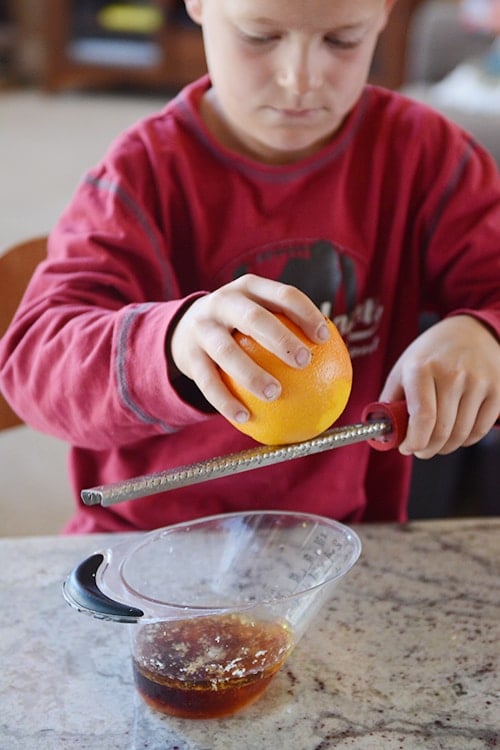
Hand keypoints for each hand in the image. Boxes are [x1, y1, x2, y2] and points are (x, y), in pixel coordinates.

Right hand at [169, 274, 329, 422]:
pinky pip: (208, 382)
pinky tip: (245, 418)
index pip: (283, 294)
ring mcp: (203, 328)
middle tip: (305, 362)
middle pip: (253, 318)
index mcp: (249, 288)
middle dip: (281, 339)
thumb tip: (337, 359)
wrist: (185, 328)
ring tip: (275, 394)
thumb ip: (290, 327)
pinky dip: (226, 401)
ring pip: (226, 351)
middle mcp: (223, 303)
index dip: (306, 313)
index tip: (324, 338)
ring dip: (251, 374)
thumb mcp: (260, 314)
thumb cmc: (241, 326)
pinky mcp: (189, 355)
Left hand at [379, 315, 499, 457]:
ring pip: (460, 434)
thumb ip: (391, 399)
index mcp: (422, 368)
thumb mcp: (404, 367)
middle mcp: (452, 374)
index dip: (413, 441)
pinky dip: (465, 440)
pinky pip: (479, 431)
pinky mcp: (497, 390)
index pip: (422, 417)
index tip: (406, 448)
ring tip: (437, 443)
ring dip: (445, 447)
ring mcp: (478, 382)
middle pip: (441, 431)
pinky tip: (456, 434)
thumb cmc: (432, 354)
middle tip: (421, 450)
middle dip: (427, 449)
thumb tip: (383, 431)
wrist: (473, 331)